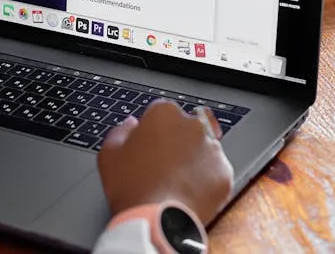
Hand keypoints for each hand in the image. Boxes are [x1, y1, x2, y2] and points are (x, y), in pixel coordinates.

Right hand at [97, 100, 232, 224]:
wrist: (157, 220)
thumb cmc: (131, 186)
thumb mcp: (110, 154)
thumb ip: (121, 131)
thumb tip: (130, 124)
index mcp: (164, 113)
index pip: (161, 113)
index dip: (153, 131)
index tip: (148, 147)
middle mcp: (193, 125)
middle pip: (185, 128)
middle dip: (177, 141)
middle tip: (162, 165)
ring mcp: (213, 149)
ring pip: (203, 149)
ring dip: (193, 160)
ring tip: (175, 183)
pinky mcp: (225, 172)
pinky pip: (215, 172)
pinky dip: (205, 180)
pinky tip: (188, 192)